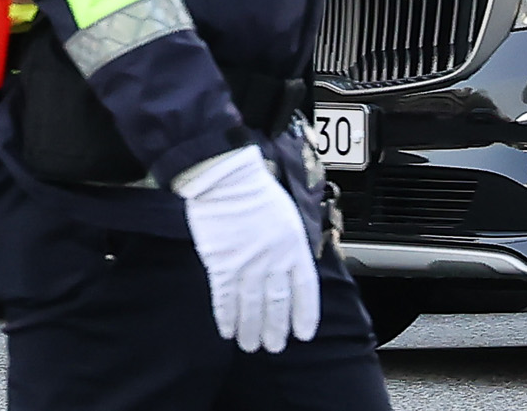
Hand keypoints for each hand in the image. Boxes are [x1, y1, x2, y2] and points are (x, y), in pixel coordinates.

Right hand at [174, 144, 319, 352]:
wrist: (227, 179)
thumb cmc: (257, 191)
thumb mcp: (288, 216)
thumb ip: (291, 246)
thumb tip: (292, 270)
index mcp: (294, 245)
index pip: (305, 287)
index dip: (305, 313)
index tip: (304, 333)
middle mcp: (273, 258)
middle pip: (277, 303)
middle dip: (276, 328)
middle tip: (274, 347)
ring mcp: (247, 264)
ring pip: (252, 306)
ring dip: (252, 329)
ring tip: (251, 346)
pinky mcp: (221, 265)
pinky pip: (225, 299)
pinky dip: (227, 317)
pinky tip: (228, 331)